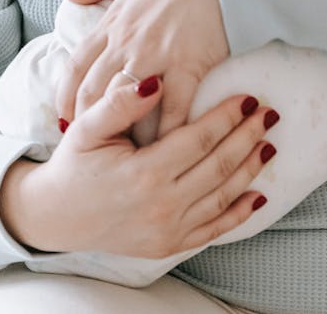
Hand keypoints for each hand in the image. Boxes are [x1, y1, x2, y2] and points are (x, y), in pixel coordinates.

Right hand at [0, 72, 276, 257]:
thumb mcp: (87, 127)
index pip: (199, 139)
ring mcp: (167, 230)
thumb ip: (119, 103)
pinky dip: (239, 213)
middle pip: (218, 167)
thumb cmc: (75, 164)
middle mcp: (160, 205)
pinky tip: (259, 195)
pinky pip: (213, 230)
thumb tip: (153, 81)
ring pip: (222, 197)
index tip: (248, 96)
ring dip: (250, 170)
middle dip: (248, 137)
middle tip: (270, 113)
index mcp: (143, 173)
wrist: (56, 215)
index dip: (227, 117)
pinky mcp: (168, 245)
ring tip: (270, 143)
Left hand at [57, 0, 228, 136]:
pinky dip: (166, 133)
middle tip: (88, 140)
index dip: (65, 95)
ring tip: (119, 151)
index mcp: (114, 22)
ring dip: (119, 130)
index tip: (65, 115)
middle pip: (93, 91)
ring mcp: (156, 57)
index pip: (76, 66)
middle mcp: (127, 43)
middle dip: (84, 119)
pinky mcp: (188, 66)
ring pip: (124, 104)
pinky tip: (163, 149)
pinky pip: (172, 110)